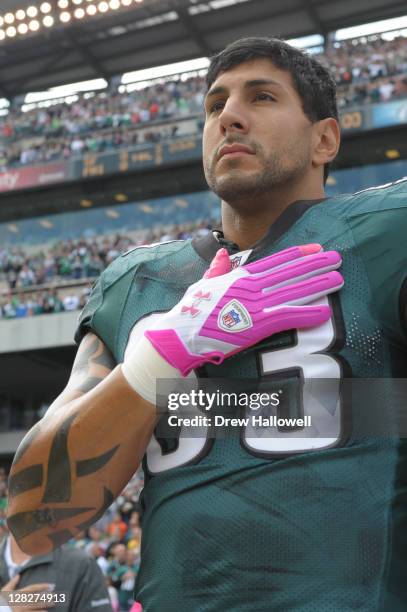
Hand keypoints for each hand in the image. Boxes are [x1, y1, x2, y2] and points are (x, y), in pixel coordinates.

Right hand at [1, 574, 54, 610]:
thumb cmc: (1, 601)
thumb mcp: (4, 591)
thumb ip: (12, 583)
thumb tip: (18, 575)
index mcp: (19, 593)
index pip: (34, 588)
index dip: (43, 586)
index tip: (51, 585)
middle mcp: (22, 601)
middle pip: (37, 597)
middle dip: (46, 596)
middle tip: (55, 595)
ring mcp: (22, 609)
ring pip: (36, 606)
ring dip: (45, 604)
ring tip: (53, 603)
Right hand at [121, 244, 342, 400]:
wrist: (180, 334)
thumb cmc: (189, 312)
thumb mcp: (202, 285)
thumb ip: (216, 270)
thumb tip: (223, 254)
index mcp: (239, 276)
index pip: (274, 261)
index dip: (297, 254)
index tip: (315, 248)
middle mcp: (250, 286)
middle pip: (289, 272)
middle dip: (315, 265)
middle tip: (337, 257)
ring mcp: (254, 304)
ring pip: (293, 291)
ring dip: (318, 285)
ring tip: (338, 278)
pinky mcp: (256, 325)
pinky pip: (287, 316)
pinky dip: (307, 314)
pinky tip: (324, 312)